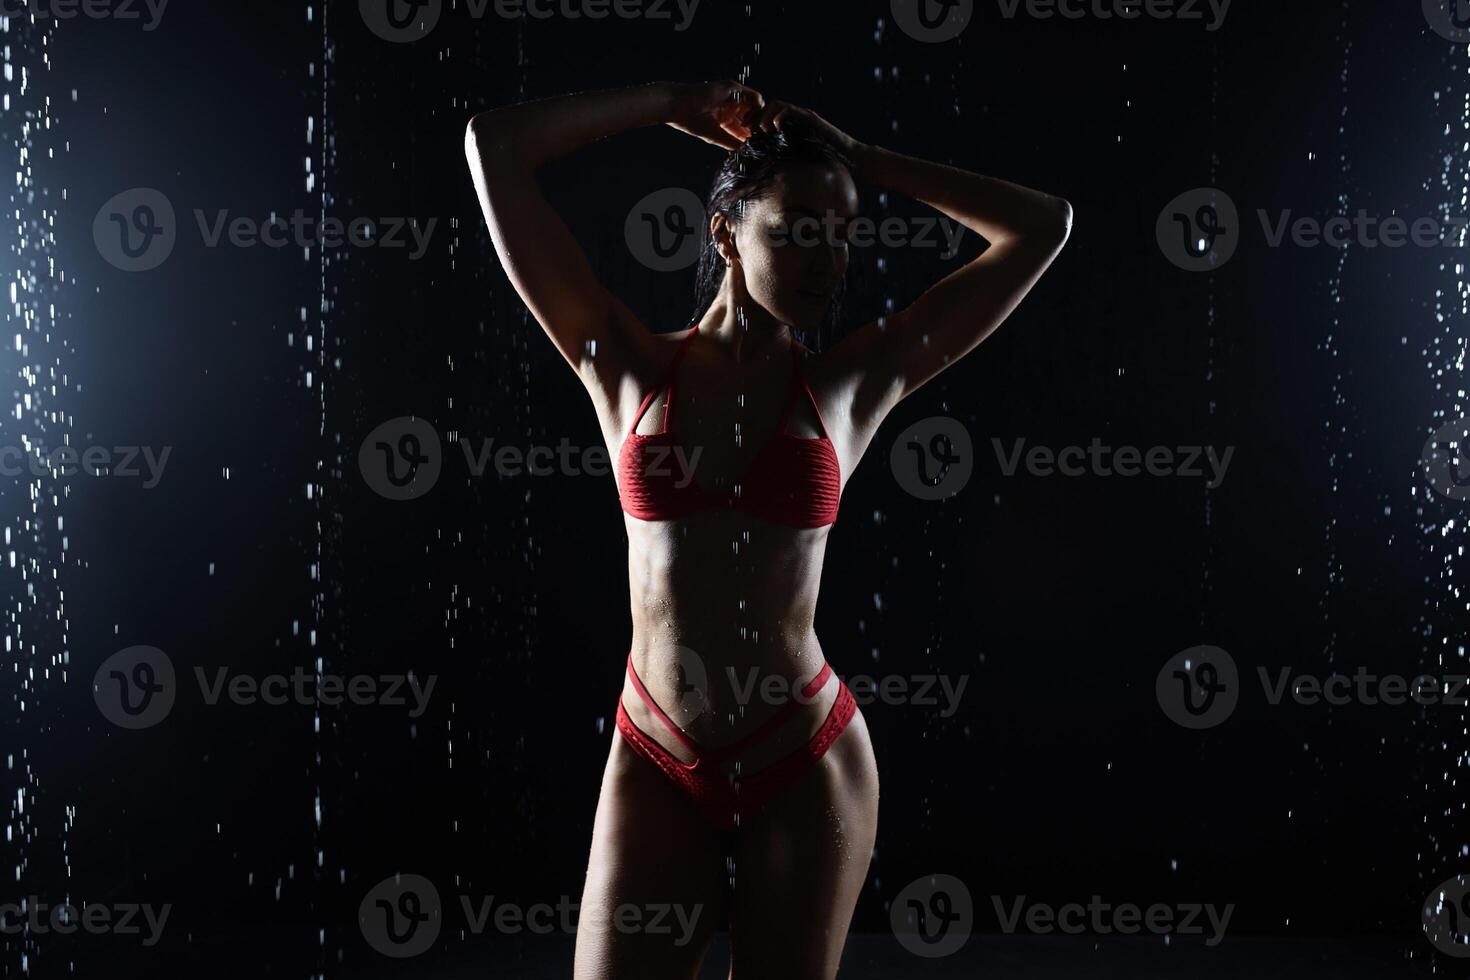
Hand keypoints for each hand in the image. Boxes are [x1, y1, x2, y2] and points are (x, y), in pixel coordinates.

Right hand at [665, 80, 763, 149]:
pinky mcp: (734, 88)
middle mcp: (731, 105)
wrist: (678, 105)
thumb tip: (746, 151)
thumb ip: (731, 141)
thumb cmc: (690, 121)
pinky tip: (747, 121)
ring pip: (757, 106)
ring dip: (757, 119)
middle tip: (754, 137)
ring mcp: (734, 96)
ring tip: (749, 130)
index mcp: (726, 117)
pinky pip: (755, 97)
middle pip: (754, 115)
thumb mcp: (715, 135)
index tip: (752, 144)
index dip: (751, 135)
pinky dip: (757, 109)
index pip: (746, 126)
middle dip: (756, 127)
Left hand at [743, 98, 858, 155]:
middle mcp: (795, 118)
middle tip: (746, 128)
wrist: (849, 156)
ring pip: (777, 105)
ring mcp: (803, 116)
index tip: (744, 134)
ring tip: (760, 129)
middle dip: (755, 116)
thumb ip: (783, 159)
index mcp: (790, 126)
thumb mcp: (797, 161)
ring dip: (765, 115)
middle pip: (769, 107)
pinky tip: (774, 128)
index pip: (767, 117)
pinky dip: (780, 116)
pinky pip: (791, 110)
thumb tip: (765, 171)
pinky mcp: (811, 118)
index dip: (753, 122)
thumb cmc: (825, 162)